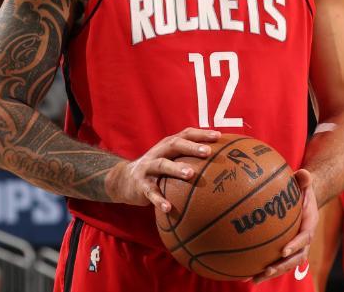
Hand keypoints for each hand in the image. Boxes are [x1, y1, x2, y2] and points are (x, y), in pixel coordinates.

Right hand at [105, 127, 220, 210]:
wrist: (124, 180)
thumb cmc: (157, 171)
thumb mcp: (170, 160)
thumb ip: (188, 159)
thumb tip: (219, 162)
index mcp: (168, 145)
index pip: (186, 134)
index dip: (201, 134)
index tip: (218, 136)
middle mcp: (158, 152)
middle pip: (174, 145)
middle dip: (191, 147)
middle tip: (208, 152)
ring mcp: (148, 168)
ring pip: (162, 165)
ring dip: (176, 168)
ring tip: (190, 174)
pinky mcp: (141, 185)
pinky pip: (151, 193)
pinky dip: (159, 200)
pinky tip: (168, 208)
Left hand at [252, 168, 317, 284]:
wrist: (304, 200)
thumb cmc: (301, 190)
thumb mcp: (304, 183)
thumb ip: (304, 179)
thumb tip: (303, 173)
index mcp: (309, 225)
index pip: (304, 238)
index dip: (295, 246)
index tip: (283, 250)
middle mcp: (303, 240)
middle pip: (295, 258)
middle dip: (282, 266)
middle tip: (267, 270)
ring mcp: (294, 247)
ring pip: (285, 265)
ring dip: (271, 273)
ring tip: (253, 279)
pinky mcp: (284, 250)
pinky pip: (274, 261)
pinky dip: (261, 269)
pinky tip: (243, 275)